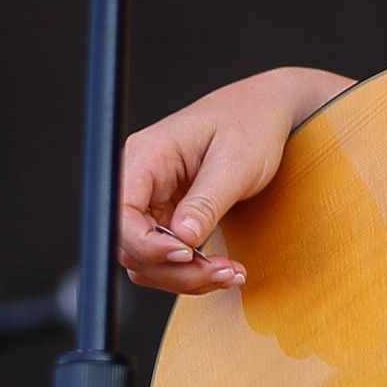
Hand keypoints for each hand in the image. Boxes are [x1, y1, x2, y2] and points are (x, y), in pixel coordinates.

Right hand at [119, 67, 350, 294]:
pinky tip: (223, 268)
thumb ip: (207, 202)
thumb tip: (182, 239)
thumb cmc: (252, 124)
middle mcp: (140, 179)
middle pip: (131, 243)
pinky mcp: (168, 215)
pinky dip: (191, 269)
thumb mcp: (236, 162)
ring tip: (230, 273)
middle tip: (222, 272)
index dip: (145, 243)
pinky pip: (166, 254)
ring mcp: (152, 199)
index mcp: (146, 155)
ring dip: (184, 276)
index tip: (186, 254)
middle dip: (174, 268)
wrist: (267, 111)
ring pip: (146, 257)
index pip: (119, 211)